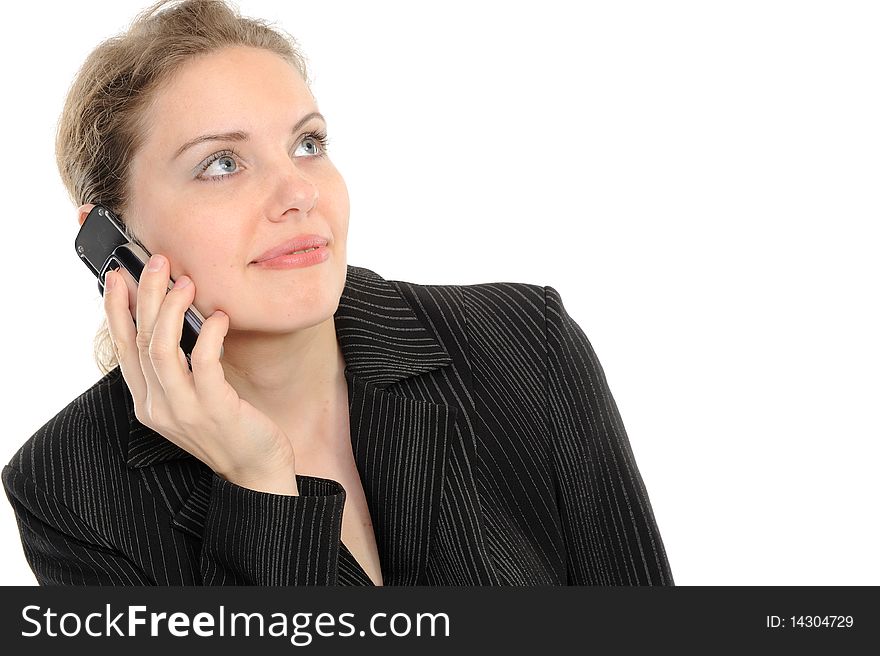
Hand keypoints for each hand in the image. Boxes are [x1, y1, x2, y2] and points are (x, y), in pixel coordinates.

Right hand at [103, 253, 297, 494]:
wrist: (256, 471)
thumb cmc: (229, 428)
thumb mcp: (193, 397)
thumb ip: (179, 367)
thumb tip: (175, 317)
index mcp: (148, 402)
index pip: (123, 349)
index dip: (117, 311)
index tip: (117, 277)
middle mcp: (158, 407)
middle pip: (141, 341)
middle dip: (146, 296)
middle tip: (157, 262)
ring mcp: (184, 410)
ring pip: (162, 349)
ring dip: (172, 309)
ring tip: (186, 281)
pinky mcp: (214, 409)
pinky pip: (203, 362)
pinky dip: (209, 334)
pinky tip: (219, 316)